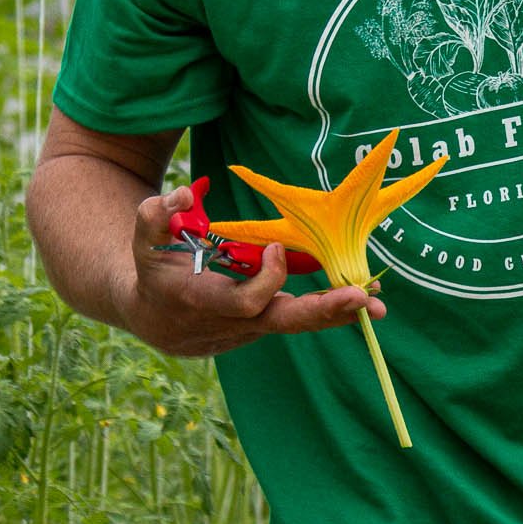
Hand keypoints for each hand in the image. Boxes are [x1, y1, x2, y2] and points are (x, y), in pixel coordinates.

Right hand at [118, 181, 382, 357]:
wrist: (151, 316)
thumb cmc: (152, 271)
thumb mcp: (144, 239)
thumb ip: (156, 215)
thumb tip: (184, 193)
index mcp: (204, 303)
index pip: (246, 301)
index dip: (266, 278)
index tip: (279, 247)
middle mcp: (233, 323)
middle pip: (283, 323)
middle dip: (323, 312)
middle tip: (363, 300)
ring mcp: (251, 329)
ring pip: (298, 323)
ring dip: (338, 312)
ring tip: (378, 301)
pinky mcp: (264, 325)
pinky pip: (300, 319)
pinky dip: (330, 310)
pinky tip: (363, 297)